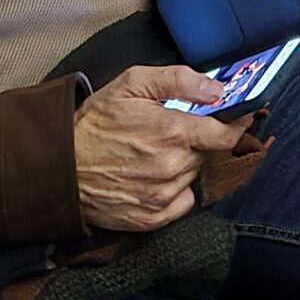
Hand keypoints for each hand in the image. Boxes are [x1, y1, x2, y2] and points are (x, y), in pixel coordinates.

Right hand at [72, 64, 251, 234]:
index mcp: (173, 132)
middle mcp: (173, 166)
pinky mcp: (152, 218)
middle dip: (196, 141)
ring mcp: (163, 195)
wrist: (60, 168)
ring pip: (192, 175)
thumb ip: (180, 80)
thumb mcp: (133, 84)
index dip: (236, 124)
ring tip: (152, 153)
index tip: (238, 118)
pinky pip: (181, 202)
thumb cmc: (95, 124)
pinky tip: (151, 176)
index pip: (227, 133)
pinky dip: (174, 190)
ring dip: (183, 164)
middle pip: (207, 153)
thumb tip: (216, 88)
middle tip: (170, 132)